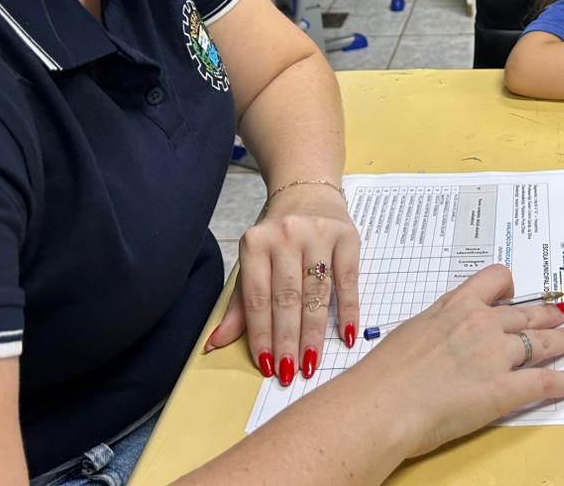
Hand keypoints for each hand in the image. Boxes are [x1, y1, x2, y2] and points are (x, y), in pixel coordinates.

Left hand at [204, 182, 359, 386]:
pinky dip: (349, 311)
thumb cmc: (277, 233)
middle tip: (289, 374)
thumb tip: (214, 344)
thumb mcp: (253, 261)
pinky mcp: (347, 237)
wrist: (307, 189)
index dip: (261, 334)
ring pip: (316, 293)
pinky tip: (347, 335)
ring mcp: (319, 234)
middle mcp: (286, 236)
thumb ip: (240, 304)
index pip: (257, 298)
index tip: (266, 366)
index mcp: (256, 242)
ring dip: (314, 333)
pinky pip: (348, 281)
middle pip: (286, 299)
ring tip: (311, 363)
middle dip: (287, 340)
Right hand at [350, 265, 563, 457]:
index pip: (495, 280)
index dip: (510, 286)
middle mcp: (481, 323)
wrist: (381, 404)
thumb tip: (440, 338)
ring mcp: (496, 355)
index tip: (516, 292)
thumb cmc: (383, 375)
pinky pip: (547, 382)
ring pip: (543, 341)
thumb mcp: (409, 334)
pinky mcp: (505, 390)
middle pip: (528, 312)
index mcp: (455, 306)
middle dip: (550, 312)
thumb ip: (435, 330)